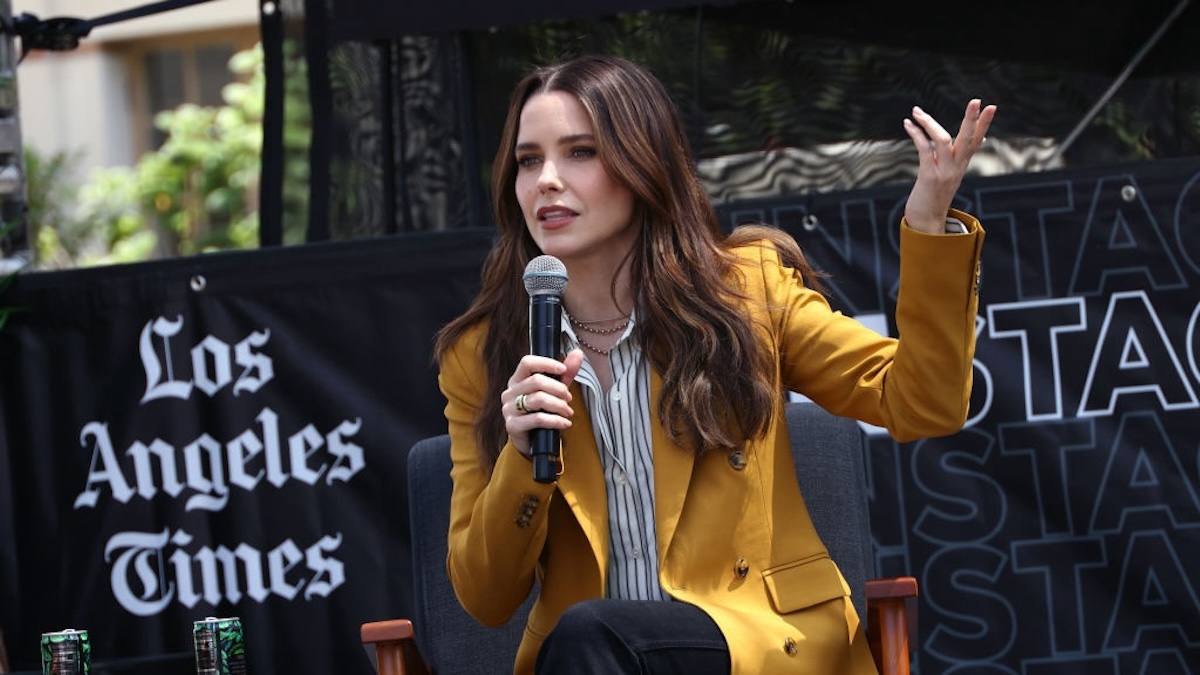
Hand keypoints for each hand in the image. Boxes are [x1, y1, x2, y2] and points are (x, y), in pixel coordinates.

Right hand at [502, 349, 584, 455]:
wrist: (532, 442)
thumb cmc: (541, 412)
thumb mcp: (554, 391)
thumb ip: (565, 374)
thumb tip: (578, 353)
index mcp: (517, 380)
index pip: (527, 362)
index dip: (546, 363)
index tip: (563, 369)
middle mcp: (509, 392)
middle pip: (536, 381)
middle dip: (558, 389)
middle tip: (569, 398)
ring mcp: (508, 409)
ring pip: (538, 399)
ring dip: (559, 405)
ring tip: (568, 411)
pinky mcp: (512, 425)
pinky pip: (537, 419)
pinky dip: (555, 420)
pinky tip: (565, 423)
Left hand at [902, 99, 996, 233]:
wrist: (927, 222)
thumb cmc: (934, 196)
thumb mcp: (949, 176)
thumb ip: (957, 159)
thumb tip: (971, 145)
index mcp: (962, 165)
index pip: (977, 141)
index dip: (984, 124)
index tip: (991, 107)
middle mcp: (956, 167)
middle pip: (968, 139)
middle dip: (972, 119)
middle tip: (977, 100)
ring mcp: (944, 172)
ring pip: (943, 140)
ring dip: (930, 123)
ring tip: (917, 111)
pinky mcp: (929, 176)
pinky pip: (924, 149)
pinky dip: (916, 134)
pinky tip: (908, 124)